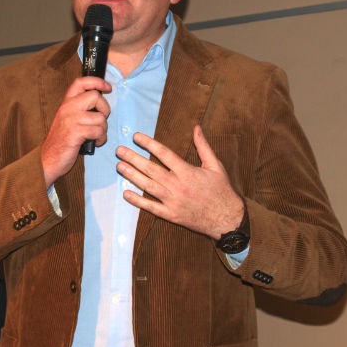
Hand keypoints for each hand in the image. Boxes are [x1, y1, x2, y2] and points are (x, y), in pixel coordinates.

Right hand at [41, 76, 110, 185]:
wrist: (48, 159)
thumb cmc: (61, 140)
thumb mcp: (67, 118)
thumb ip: (80, 108)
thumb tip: (99, 101)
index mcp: (66, 102)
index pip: (81, 82)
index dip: (97, 82)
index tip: (107, 87)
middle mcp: (68, 108)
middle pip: (95, 96)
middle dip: (105, 109)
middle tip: (100, 120)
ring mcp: (71, 120)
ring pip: (100, 117)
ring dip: (103, 129)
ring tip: (96, 135)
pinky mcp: (75, 133)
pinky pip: (98, 131)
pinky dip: (101, 138)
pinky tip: (95, 142)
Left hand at [116, 125, 243, 239]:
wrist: (227, 218)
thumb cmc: (221, 190)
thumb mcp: (215, 165)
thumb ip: (203, 146)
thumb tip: (197, 128)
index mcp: (187, 171)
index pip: (164, 153)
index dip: (148, 144)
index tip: (136, 136)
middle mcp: (177, 185)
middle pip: (151, 169)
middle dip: (133, 158)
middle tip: (119, 150)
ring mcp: (173, 201)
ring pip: (148, 186)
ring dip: (132, 176)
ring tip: (119, 166)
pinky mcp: (171, 215)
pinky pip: (151, 207)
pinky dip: (138, 201)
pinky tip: (126, 193)